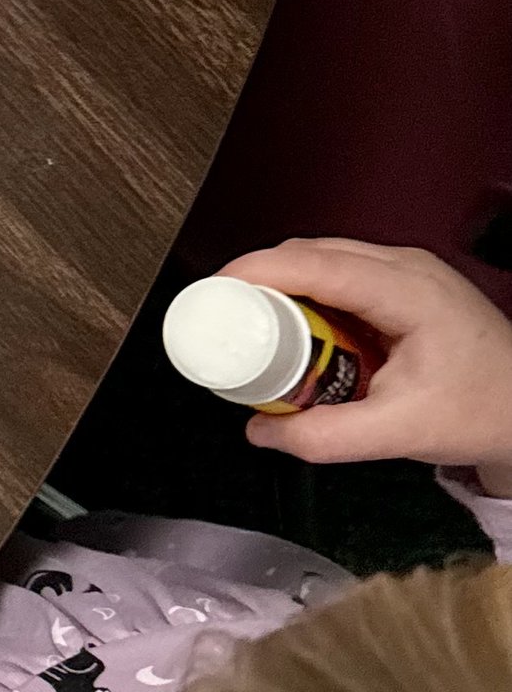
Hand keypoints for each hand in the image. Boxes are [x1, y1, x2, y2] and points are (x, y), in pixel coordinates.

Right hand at [222, 238, 511, 489]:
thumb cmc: (480, 412)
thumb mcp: (398, 432)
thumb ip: (324, 437)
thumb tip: (261, 432)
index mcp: (407, 291)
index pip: (315, 264)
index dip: (256, 272)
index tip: (211, 293)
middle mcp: (405, 267)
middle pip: (311, 254)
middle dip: (259, 283)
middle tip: (223, 323)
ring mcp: (407, 272)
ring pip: (322, 261)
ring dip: (283, 290)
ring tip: (253, 332)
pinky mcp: (403, 285)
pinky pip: (339, 276)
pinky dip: (307, 297)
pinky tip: (295, 332)